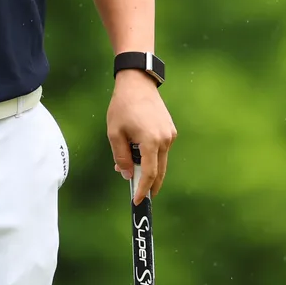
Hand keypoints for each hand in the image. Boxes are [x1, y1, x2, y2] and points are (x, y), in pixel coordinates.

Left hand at [108, 69, 176, 202]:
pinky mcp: (170, 130)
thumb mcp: (115, 133)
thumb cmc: (123, 106)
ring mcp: (170, 135)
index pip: (149, 173)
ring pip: (161, 161)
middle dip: (149, 185)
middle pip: (159, 171)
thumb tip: (128, 175)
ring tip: (130, 169)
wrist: (138, 83)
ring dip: (149, 170)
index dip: (143, 189)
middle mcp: (165, 139)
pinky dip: (152, 157)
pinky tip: (138, 154)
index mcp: (151, 141)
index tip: (137, 201)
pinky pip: (162, 150)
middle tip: (139, 196)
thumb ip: (121, 157)